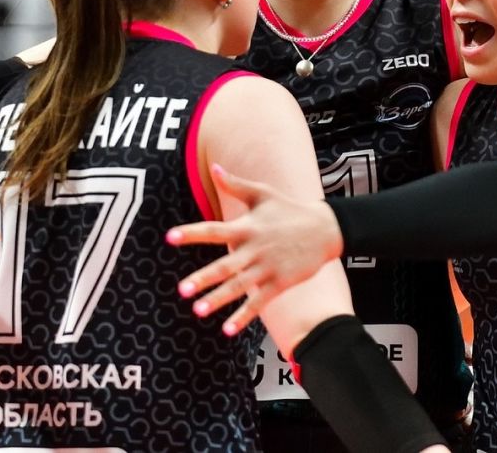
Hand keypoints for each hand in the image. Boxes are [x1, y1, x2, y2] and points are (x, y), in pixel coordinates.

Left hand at [166, 164, 342, 334]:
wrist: (326, 228)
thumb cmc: (289, 209)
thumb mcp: (263, 192)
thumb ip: (235, 184)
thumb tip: (213, 167)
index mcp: (248, 227)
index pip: (215, 230)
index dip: (192, 233)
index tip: (170, 237)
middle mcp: (255, 248)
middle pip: (226, 265)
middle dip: (204, 278)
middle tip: (182, 290)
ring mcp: (268, 267)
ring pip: (240, 286)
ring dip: (219, 299)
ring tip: (198, 310)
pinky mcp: (280, 282)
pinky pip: (259, 302)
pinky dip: (243, 315)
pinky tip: (227, 329)